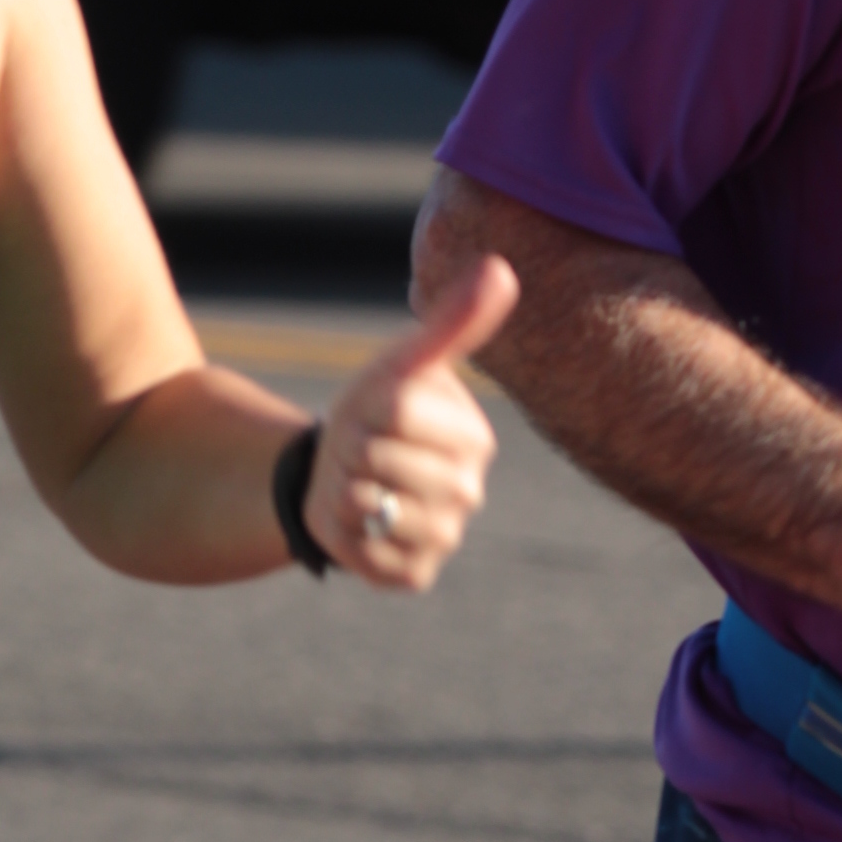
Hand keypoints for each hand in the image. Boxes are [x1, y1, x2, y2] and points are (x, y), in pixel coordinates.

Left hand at [306, 254, 517, 591]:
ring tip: (359, 484)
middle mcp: (469, 492)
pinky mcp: (413, 574)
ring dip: (340, 491)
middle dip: (348, 449)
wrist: (342, 475)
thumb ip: (452, 322)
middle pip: (373, 457)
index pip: (395, 410)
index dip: (362, 407)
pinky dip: (343, 533)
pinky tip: (359, 522)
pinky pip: (362, 553)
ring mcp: (444, 537)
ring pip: (364, 505)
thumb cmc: (378, 411)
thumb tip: (501, 268)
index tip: (373, 413)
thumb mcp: (405, 361)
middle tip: (361, 453)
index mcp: (473, 438)